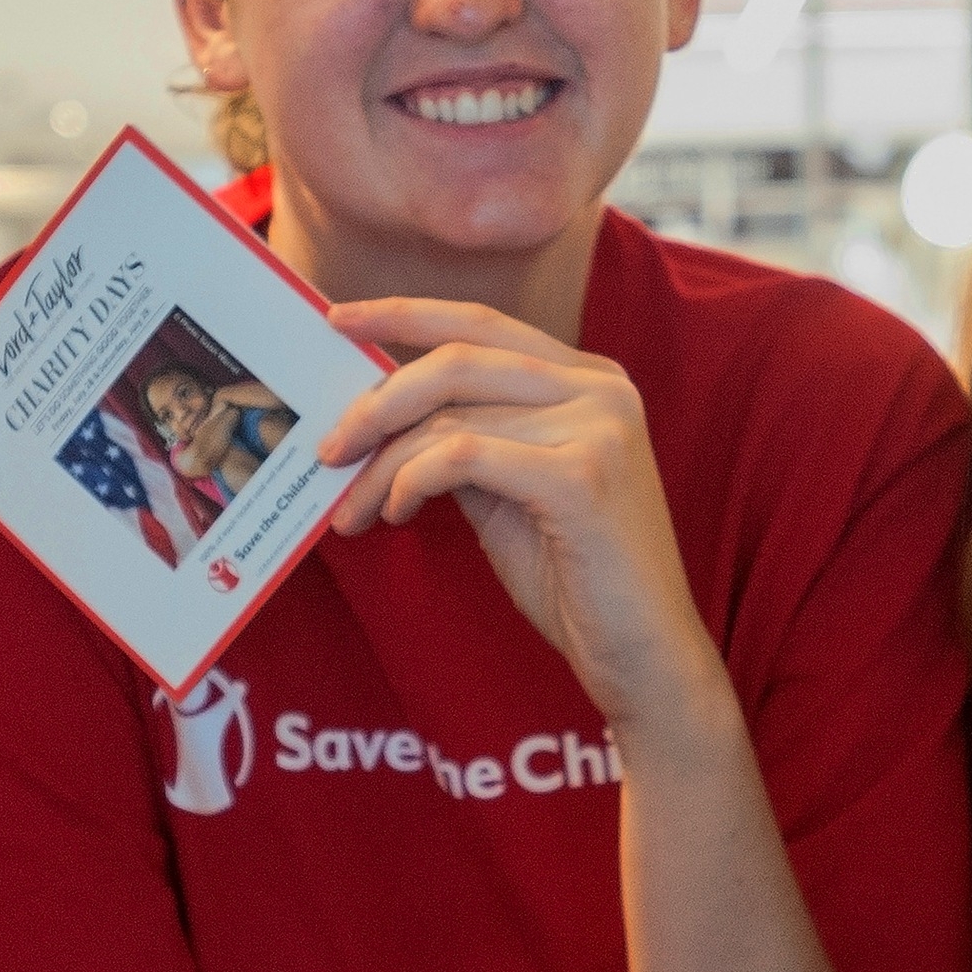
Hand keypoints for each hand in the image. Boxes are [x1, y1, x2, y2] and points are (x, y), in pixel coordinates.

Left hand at [316, 298, 727, 727]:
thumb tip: (380, 414)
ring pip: (451, 416)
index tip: (336, 320)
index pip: (481, 325)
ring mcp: (599, 427)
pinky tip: (397, 513)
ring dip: (384, 464)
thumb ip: (467, 440)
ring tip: (353, 509)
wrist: (645, 657)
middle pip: (457, 358)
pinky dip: (412, 481)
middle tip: (327, 451)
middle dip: (377, 403)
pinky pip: (463, 456)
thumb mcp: (510, 492)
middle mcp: (602, 388)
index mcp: (591, 379)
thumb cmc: (577, 581)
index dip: (404, 315)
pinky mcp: (581, 477)